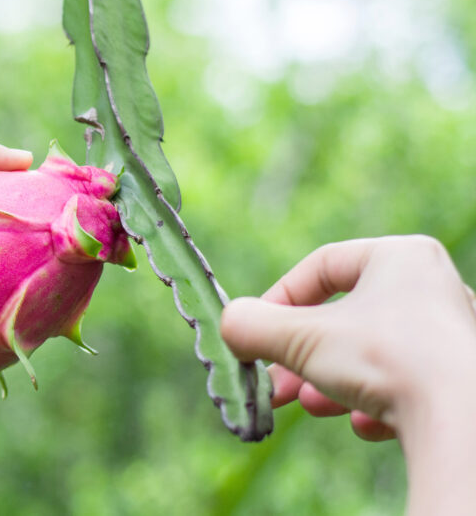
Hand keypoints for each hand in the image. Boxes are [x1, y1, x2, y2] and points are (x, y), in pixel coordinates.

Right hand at [221, 236, 475, 437]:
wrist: (463, 422)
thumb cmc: (387, 360)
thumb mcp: (301, 338)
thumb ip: (253, 326)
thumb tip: (228, 323)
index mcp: (400, 257)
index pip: (322, 267)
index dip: (279, 300)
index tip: (256, 332)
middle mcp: (431, 287)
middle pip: (344, 317)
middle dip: (301, 355)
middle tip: (275, 382)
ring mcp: (449, 334)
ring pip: (369, 353)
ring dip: (331, 380)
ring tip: (311, 405)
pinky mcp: (459, 376)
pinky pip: (403, 382)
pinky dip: (374, 401)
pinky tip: (365, 422)